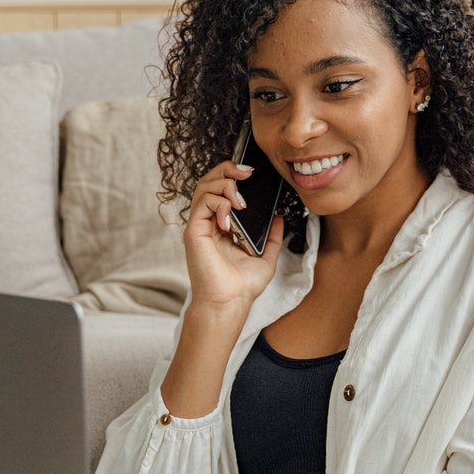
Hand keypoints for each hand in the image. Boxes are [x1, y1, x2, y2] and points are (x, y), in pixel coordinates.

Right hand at [182, 161, 284, 314]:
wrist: (230, 303)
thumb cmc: (242, 286)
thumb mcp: (266, 257)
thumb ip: (272, 237)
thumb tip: (279, 217)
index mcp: (222, 225)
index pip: (222, 189)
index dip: (233, 175)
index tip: (253, 173)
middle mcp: (209, 222)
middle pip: (209, 181)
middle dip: (227, 170)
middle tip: (247, 173)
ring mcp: (200, 226)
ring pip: (203, 187)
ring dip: (224, 184)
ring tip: (241, 199)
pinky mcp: (194, 232)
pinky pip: (203, 203)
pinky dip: (219, 204)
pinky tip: (231, 219)